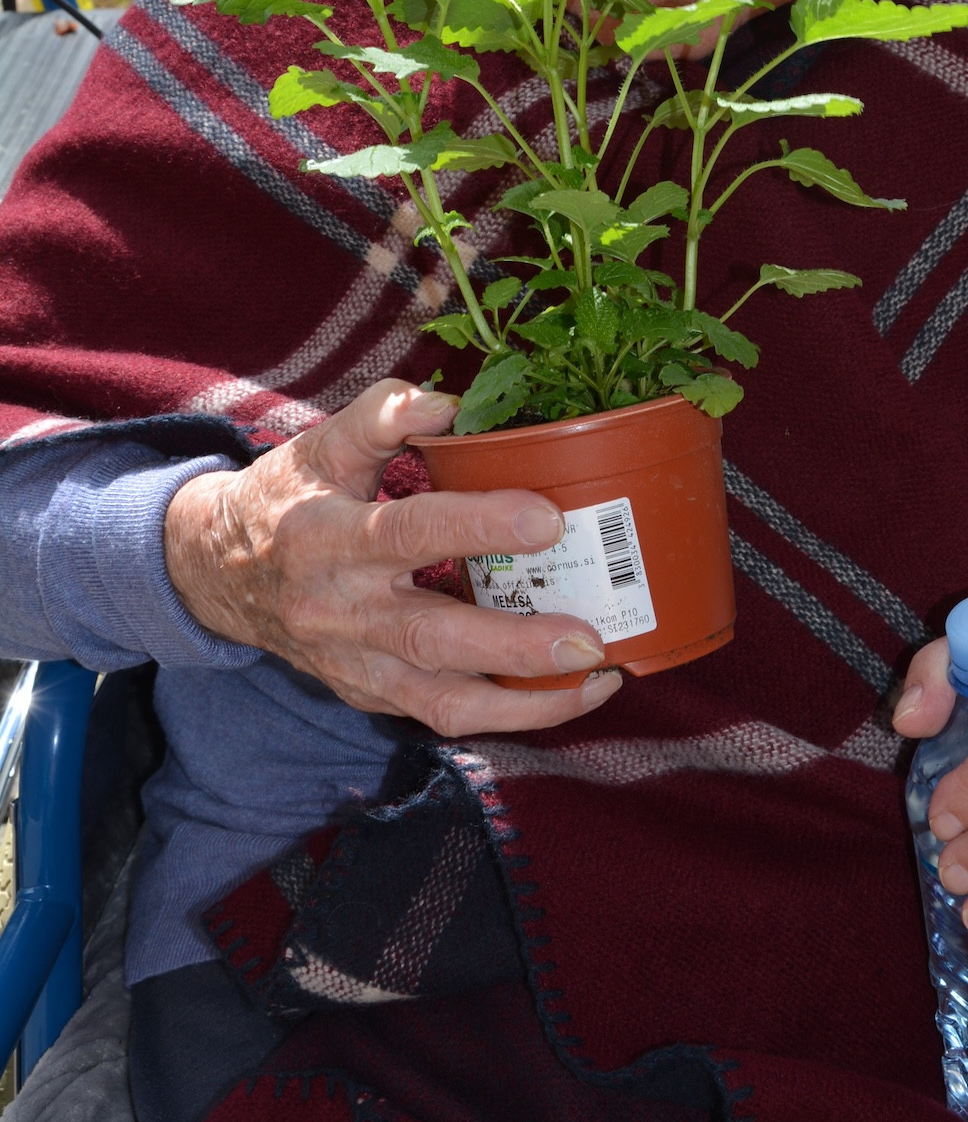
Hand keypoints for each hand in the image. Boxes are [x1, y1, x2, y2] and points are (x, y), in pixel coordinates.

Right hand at [164, 379, 622, 735]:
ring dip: (525, 701)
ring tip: (598, 679)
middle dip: (514, 645)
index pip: (407, 531)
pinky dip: (506, 714)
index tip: (549, 518)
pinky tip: (566, 693)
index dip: (478, 525)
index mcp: (326, 535)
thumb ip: (382, 415)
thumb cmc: (287, 497)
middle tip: (589, 637)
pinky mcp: (367, 695)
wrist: (215, 573)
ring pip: (441, 700)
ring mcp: (353, 663)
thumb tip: (449, 405)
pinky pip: (441, 716)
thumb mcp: (321, 444)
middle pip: (430, 636)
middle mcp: (339, 609)